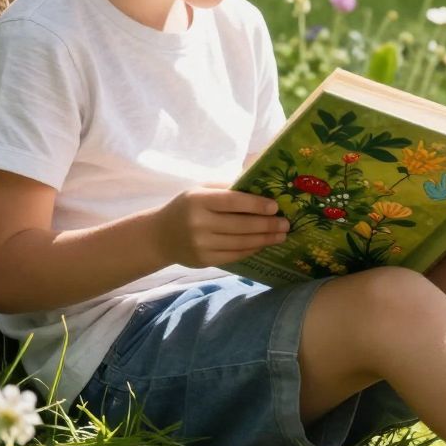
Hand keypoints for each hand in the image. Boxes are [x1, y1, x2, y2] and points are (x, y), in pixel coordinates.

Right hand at [154, 187, 290, 267]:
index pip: (232, 201)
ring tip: (281, 235)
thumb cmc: (187, 207)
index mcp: (198, 200)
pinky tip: (263, 244)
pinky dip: (251, 250)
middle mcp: (199, 223)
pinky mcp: (204, 261)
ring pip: (240, 242)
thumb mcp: (201, 190)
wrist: (160, 236)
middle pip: (241, 225)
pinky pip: (234, 255)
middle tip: (286, 224)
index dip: (256, 204)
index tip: (275, 207)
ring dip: (265, 239)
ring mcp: (201, 244)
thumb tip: (261, 184)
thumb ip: (227, 188)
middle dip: (267, 225)